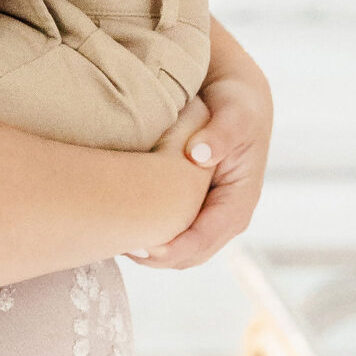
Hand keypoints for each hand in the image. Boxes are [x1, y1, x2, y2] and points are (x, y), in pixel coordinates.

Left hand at [134, 37, 271, 269]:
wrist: (235, 98)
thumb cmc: (236, 105)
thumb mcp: (234, 113)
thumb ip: (220, 133)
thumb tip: (199, 154)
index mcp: (239, 200)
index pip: (205, 238)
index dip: (175, 248)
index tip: (143, 246)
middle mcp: (226, 216)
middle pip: (191, 255)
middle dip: (158, 257)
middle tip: (119, 245)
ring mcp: (211, 216)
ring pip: (180, 253)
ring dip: (152, 254)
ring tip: (116, 241)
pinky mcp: (195, 209)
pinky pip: (173, 236)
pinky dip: (151, 240)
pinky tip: (123, 227)